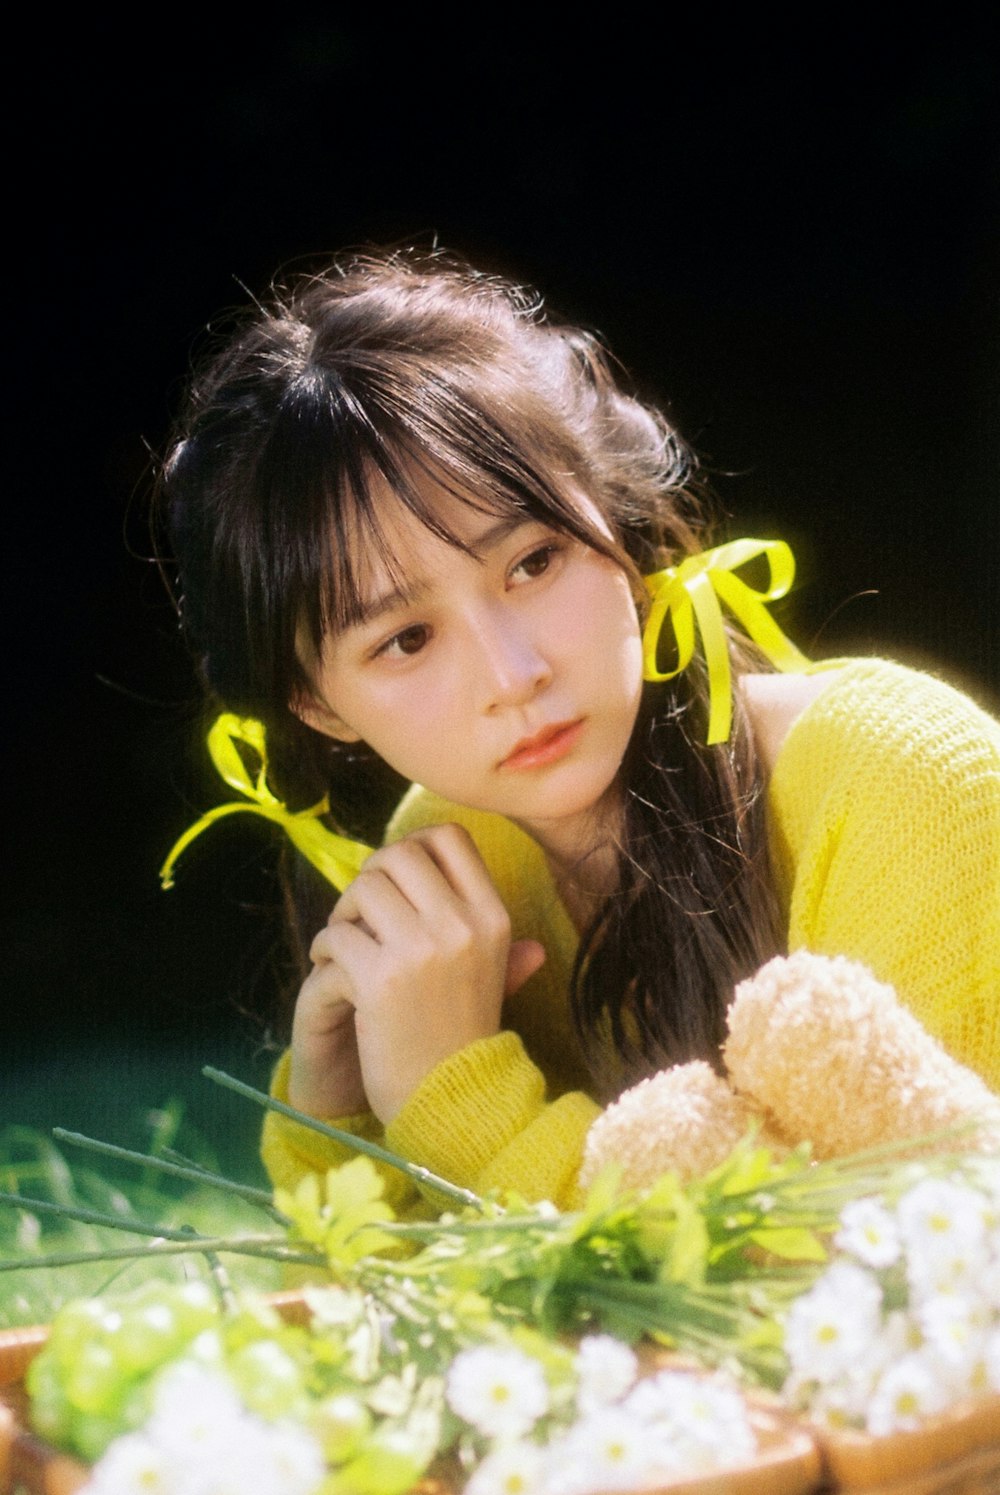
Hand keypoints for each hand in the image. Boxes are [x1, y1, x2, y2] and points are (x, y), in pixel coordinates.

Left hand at [290, 824, 544, 1123]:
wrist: (452, 1102)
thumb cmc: (465, 1033)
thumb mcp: (494, 974)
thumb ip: (493, 931)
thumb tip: (492, 895)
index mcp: (493, 917)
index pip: (449, 837)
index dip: (413, 845)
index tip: (396, 878)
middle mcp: (462, 925)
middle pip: (399, 853)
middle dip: (371, 876)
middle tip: (361, 913)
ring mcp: (421, 950)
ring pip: (363, 888)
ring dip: (343, 913)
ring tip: (343, 945)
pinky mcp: (379, 979)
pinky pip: (335, 934)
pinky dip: (325, 951)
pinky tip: (332, 973)